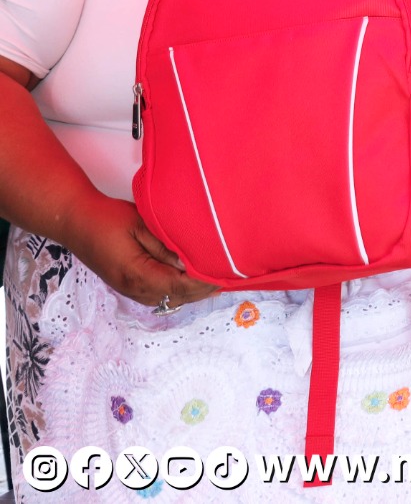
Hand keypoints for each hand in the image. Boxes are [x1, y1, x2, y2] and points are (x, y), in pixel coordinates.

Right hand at [66, 196, 216, 310]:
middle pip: (174, 297)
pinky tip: (189, 281)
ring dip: (190, 293)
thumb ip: (165, 247)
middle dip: (202, 290)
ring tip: (214, 281)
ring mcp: (128, 289)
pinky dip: (176, 291)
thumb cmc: (107, 218)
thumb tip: (189, 264)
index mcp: (136, 274)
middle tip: (227, 280)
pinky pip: (157, 295)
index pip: (178, 287)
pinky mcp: (126, 285)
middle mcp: (132, 288)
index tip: (224, 276)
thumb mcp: (141, 226)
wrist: (76, 221)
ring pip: (166, 299)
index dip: (203, 283)